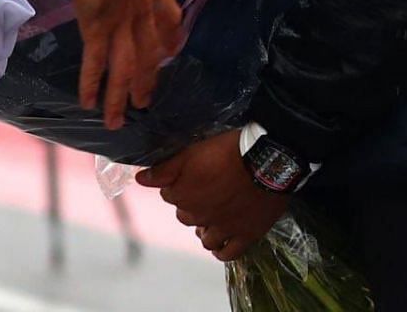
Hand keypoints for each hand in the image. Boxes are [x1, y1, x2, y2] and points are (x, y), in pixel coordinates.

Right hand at [69, 0, 180, 129]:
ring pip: (124, 69)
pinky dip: (92, 85)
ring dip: (120, 97)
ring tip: (117, 121)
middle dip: (145, 80)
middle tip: (144, 102)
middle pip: (147, 54)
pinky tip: (89, 104)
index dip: (170, 39)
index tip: (170, 53)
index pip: (169, 19)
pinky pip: (96, 64)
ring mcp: (122, 23)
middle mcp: (143, 11)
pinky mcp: (98, 28)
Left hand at [136, 130, 288, 261]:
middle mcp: (199, 216)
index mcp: (183, 195)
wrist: (266, 160)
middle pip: (186, 217)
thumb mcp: (191, 152)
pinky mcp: (245, 236)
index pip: (169, 195)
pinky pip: (227, 254)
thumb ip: (164, 169)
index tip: (190, 177)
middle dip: (191, 207)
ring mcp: (223, 229)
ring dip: (205, 229)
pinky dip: (222, 250)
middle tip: (205, 193)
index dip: (179, 185)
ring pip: (205, 238)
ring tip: (214, 217)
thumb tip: (139, 180)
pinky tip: (223, 241)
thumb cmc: (227, 151)